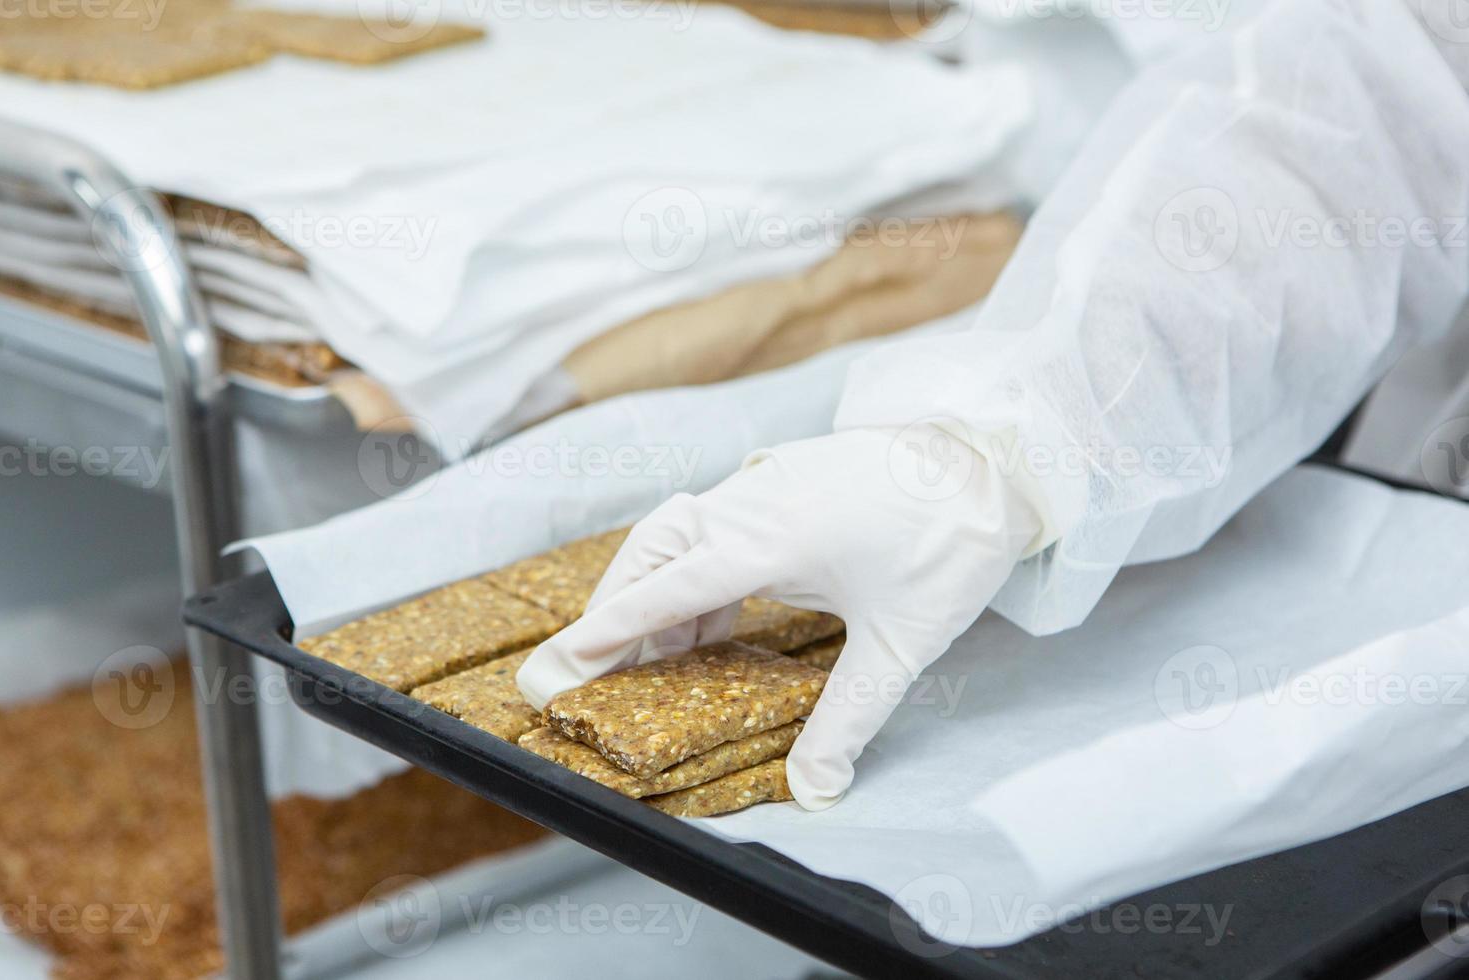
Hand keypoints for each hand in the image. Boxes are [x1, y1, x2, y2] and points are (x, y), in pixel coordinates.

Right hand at [517, 425, 1043, 808]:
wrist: (1000, 459)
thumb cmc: (951, 543)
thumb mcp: (901, 643)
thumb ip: (851, 718)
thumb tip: (818, 789)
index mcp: (769, 539)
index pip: (663, 592)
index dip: (605, 634)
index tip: (554, 667)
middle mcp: (753, 503)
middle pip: (654, 549)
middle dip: (617, 606)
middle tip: (596, 667)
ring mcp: (768, 484)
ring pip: (681, 531)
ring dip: (656, 586)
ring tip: (655, 653)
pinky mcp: (786, 480)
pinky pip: (715, 523)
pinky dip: (696, 570)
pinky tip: (714, 617)